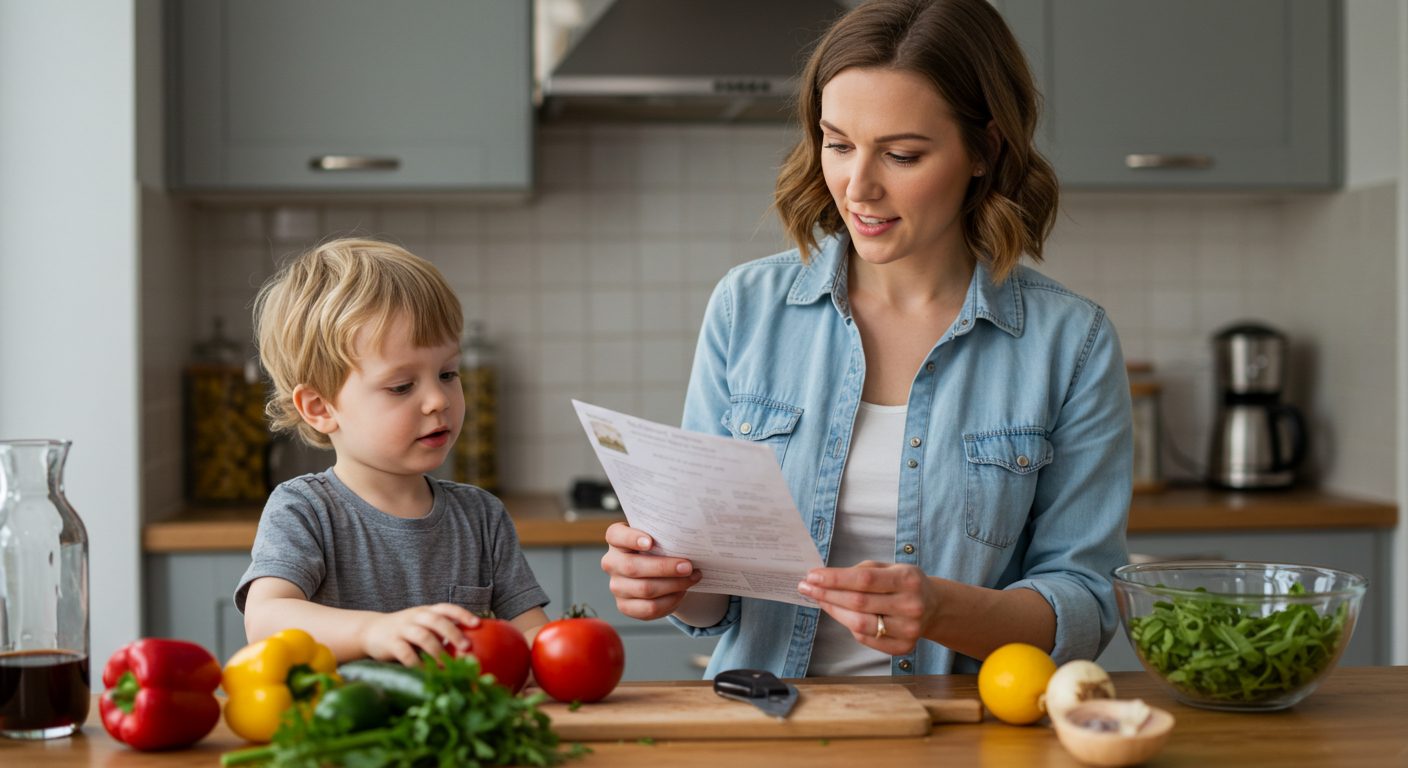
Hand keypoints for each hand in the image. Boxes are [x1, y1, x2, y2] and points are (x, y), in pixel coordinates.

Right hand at [362, 604, 481, 665]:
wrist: (370, 631)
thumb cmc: (405, 631)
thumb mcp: (422, 625)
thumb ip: (440, 631)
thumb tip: (470, 648)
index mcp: (426, 611)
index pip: (447, 608)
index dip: (462, 614)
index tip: (477, 624)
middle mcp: (415, 617)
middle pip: (437, 621)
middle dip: (453, 633)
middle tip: (466, 647)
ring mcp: (402, 629)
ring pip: (422, 636)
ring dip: (437, 651)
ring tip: (448, 664)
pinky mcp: (390, 643)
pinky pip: (406, 653)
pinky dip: (418, 663)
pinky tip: (427, 672)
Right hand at [600, 523, 702, 620]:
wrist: (657, 571)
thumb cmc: (659, 548)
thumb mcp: (659, 536)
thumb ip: (665, 534)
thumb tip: (687, 540)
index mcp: (616, 539)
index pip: (616, 535)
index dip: (631, 538)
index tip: (650, 542)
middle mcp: (611, 562)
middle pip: (633, 567)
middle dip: (664, 567)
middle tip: (688, 566)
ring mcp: (616, 586)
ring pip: (645, 589)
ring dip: (673, 585)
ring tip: (691, 578)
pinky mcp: (624, 606)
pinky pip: (649, 608)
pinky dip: (670, 601)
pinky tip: (681, 592)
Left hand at [797, 561, 938, 654]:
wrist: (935, 608)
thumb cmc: (905, 583)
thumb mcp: (890, 567)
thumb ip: (862, 572)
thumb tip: (825, 578)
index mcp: (908, 579)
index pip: (864, 580)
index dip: (835, 579)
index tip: (812, 575)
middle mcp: (911, 606)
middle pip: (859, 603)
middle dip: (827, 594)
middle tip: (806, 586)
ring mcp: (908, 630)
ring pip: (859, 624)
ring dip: (832, 610)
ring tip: (817, 599)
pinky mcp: (903, 648)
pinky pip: (865, 638)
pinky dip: (848, 624)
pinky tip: (838, 613)